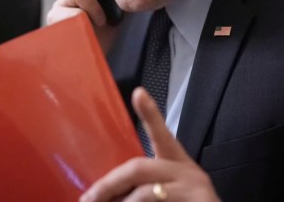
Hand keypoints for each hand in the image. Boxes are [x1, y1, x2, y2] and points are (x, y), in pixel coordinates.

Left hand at [80, 87, 221, 201]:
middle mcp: (189, 173)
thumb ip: (142, 184)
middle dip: (108, 183)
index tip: (138, 93)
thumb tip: (103, 192)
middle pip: (139, 168)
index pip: (163, 135)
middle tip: (88, 198)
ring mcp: (195, 190)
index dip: (151, 114)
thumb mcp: (166, 191)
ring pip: (144, 194)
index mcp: (179, 164)